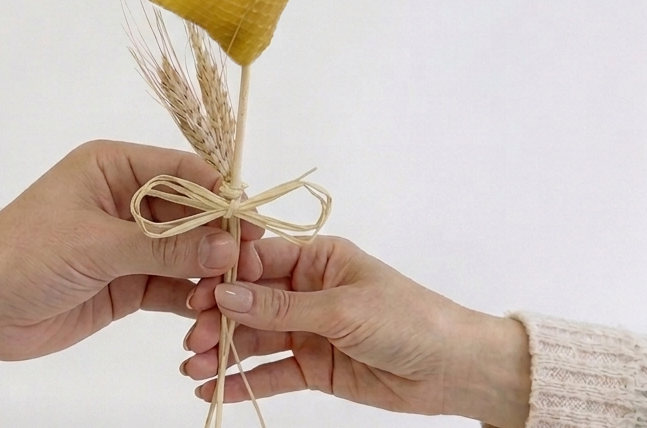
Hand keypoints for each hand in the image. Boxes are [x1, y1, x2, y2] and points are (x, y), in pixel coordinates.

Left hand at [0, 140, 261, 361]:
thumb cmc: (26, 254)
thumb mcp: (96, 244)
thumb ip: (163, 246)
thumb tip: (226, 248)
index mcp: (115, 167)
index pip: (183, 171)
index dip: (220, 194)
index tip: (250, 221)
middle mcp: (129, 199)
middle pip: (193, 213)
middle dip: (221, 238)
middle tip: (252, 263)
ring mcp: (131, 243)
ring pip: (187, 252)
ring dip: (209, 271)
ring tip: (231, 292)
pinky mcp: (129, 281)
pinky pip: (171, 284)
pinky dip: (190, 296)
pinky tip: (207, 310)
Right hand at [181, 237, 530, 427]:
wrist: (453, 370)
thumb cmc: (408, 319)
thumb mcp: (343, 308)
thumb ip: (282, 308)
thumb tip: (225, 295)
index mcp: (318, 259)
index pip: (260, 260)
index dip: (226, 277)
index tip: (197, 295)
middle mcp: (308, 290)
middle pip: (251, 302)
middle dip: (220, 319)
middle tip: (193, 339)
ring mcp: (309, 330)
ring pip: (256, 338)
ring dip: (224, 351)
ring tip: (193, 368)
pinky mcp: (314, 366)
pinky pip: (271, 371)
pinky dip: (243, 379)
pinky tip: (212, 387)